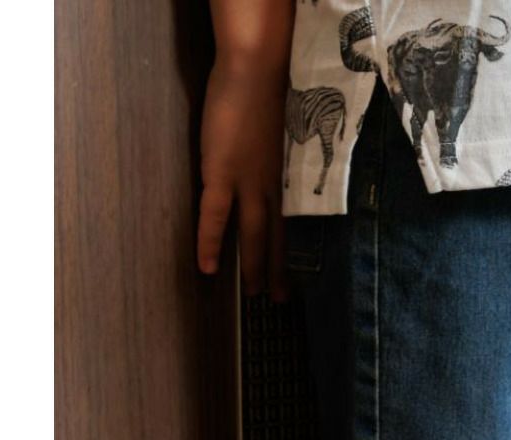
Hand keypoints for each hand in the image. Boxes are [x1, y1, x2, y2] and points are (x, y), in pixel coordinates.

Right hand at [197, 56, 288, 301]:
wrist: (256, 69)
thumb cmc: (270, 91)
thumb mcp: (285, 133)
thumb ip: (282, 158)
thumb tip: (281, 169)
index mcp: (286, 177)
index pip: (292, 223)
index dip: (294, 250)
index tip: (301, 276)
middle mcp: (273, 186)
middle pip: (278, 237)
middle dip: (280, 270)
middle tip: (281, 300)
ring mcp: (248, 182)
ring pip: (254, 234)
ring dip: (255, 266)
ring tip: (255, 294)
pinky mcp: (221, 173)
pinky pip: (215, 216)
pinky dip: (210, 243)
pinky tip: (208, 268)